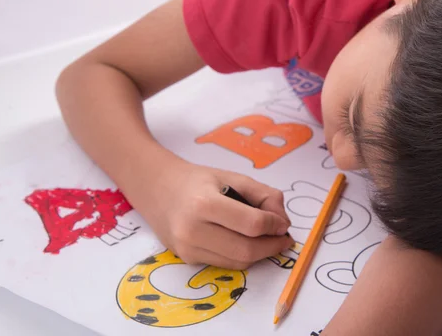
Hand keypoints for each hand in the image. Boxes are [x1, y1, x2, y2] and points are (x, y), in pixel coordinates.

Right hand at [126, 157, 293, 269]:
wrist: (158, 189)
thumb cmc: (198, 181)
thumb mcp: (233, 177)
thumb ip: (264, 196)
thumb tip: (283, 223)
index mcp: (204, 203)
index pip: (251, 224)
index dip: (274, 226)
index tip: (283, 224)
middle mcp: (192, 230)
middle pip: (246, 250)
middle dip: (271, 247)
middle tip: (283, 238)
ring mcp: (187, 248)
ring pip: (237, 262)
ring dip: (260, 255)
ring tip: (269, 241)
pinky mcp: (187, 259)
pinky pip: (225, 263)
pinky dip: (242, 257)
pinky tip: (248, 243)